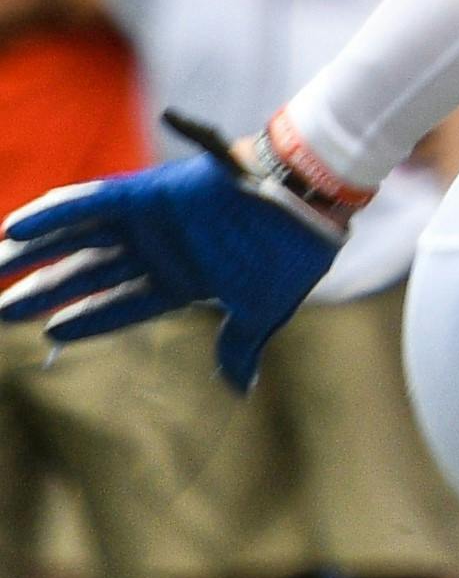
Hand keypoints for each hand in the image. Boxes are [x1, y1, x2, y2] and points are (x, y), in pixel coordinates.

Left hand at [0, 111, 353, 390]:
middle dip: (44, 290)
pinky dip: (52, 214)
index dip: (87, 319)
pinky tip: (15, 230)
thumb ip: (239, 344)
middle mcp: (158, 249)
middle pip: (88, 273)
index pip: (123, 304)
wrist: (307, 204)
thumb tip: (240, 385)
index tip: (49, 332)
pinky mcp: (145, 192)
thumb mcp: (261, 312)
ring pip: (78, 239)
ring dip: (33, 254)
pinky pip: (88, 202)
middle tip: (1, 310)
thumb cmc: (290, 257)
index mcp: (183, 279)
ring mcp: (150, 220)